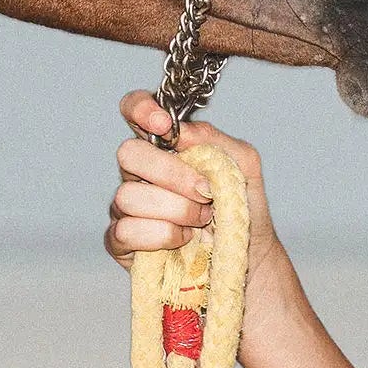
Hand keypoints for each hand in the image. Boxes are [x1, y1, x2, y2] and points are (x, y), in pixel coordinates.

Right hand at [107, 91, 289, 301]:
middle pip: (128, 154)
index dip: (141, 109)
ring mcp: (127, 207)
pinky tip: (183, 240)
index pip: (135, 110)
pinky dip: (161, 235)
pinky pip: (125, 230)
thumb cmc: (242, 208)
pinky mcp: (121, 241)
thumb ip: (217, 141)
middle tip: (204, 191)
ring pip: (128, 196)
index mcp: (165, 147)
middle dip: (171, 173)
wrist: (246, 258)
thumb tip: (181, 131)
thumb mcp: (244, 167)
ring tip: (202, 220)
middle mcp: (140, 173)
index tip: (165, 126)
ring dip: (175, 210)